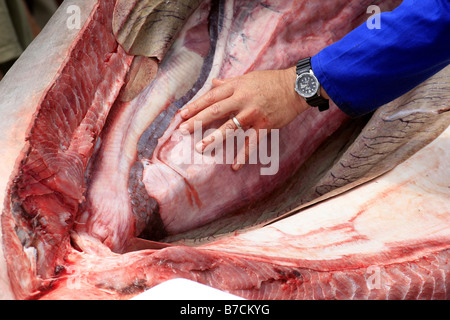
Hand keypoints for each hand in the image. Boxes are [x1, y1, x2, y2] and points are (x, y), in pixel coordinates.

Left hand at [178, 66, 309, 169]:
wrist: (296, 87)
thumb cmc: (270, 81)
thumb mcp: (248, 77)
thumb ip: (229, 83)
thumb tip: (213, 84)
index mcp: (236, 87)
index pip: (211, 97)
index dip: (195, 105)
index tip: (182, 114)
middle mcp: (242, 100)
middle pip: (215, 111)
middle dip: (197, 121)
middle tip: (182, 131)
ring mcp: (253, 114)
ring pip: (230, 127)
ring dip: (214, 138)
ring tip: (200, 147)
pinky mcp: (265, 125)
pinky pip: (252, 142)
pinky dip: (243, 155)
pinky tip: (234, 166)